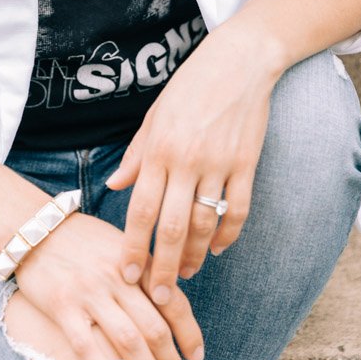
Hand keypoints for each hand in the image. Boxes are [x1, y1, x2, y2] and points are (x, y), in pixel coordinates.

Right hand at [12, 210, 204, 359]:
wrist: (36, 226)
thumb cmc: (82, 239)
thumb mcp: (120, 245)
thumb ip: (143, 271)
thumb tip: (169, 305)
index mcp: (135, 261)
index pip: (173, 301)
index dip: (189, 333)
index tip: (196, 356)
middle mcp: (117, 277)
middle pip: (154, 327)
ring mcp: (89, 292)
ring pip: (128, 340)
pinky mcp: (62, 306)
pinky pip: (87, 346)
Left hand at [105, 26, 279, 303]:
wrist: (239, 62)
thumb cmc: (190, 86)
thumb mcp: (154, 115)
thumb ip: (136, 155)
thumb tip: (114, 188)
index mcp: (159, 148)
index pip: (141, 210)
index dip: (133, 247)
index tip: (127, 275)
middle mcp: (186, 160)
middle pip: (171, 227)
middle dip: (163, 268)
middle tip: (158, 297)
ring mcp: (219, 164)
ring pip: (204, 225)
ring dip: (194, 256)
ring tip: (185, 274)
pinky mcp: (246, 165)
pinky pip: (237, 212)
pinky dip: (227, 236)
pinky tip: (215, 248)